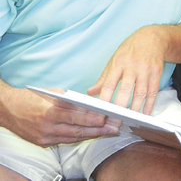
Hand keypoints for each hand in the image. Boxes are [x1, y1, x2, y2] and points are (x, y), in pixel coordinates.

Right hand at [0, 87, 119, 146]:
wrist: (8, 110)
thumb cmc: (32, 97)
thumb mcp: (53, 93)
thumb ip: (71, 101)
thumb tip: (92, 105)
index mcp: (50, 111)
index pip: (76, 116)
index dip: (93, 118)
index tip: (107, 117)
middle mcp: (48, 126)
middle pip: (78, 129)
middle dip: (98, 129)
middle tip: (115, 127)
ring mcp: (45, 136)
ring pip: (73, 137)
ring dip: (92, 135)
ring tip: (108, 131)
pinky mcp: (43, 142)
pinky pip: (65, 140)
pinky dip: (79, 137)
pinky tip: (92, 134)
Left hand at [87, 25, 168, 113]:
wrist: (152, 37)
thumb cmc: (130, 50)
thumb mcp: (114, 59)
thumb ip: (103, 78)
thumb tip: (90, 93)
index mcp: (118, 63)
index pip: (109, 84)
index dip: (104, 99)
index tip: (100, 113)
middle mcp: (132, 66)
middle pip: (125, 90)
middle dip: (120, 107)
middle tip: (115, 122)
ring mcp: (146, 69)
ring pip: (141, 93)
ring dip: (135, 108)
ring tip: (130, 120)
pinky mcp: (157, 72)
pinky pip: (153, 91)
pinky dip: (150, 104)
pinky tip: (145, 113)